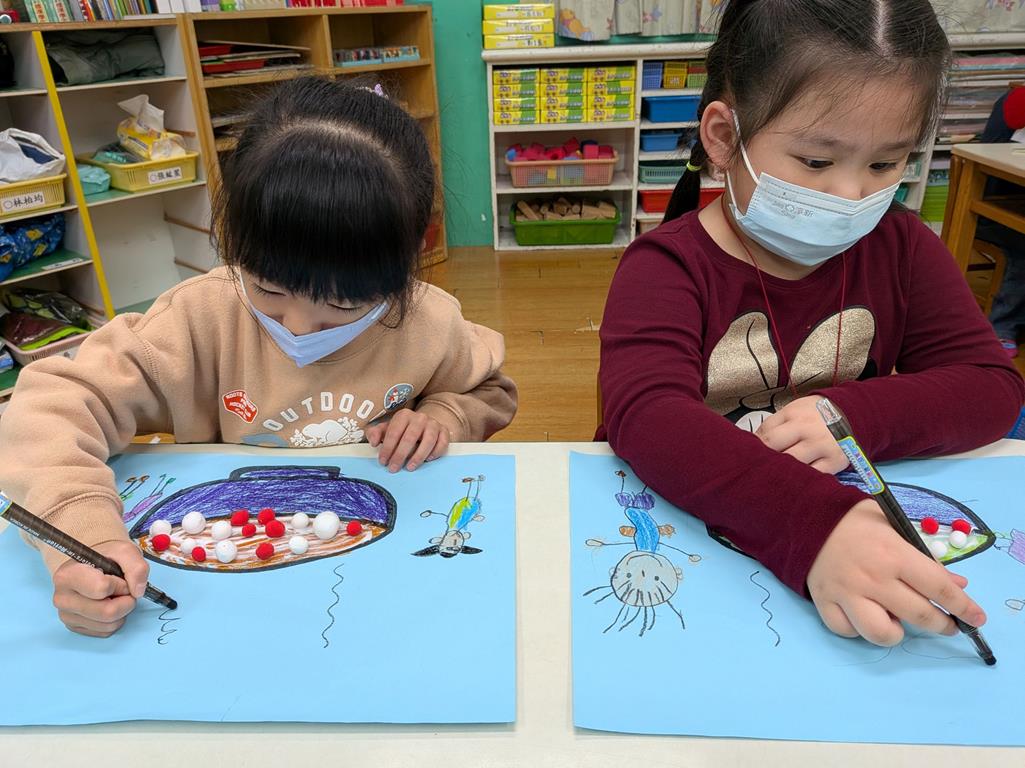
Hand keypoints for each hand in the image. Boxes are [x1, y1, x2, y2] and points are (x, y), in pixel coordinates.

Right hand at [51, 540, 148, 637]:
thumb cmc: (107, 558)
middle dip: (125, 601)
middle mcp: (62, 598)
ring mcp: (66, 615)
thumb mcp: (126, 552)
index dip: (120, 585)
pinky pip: (105, 632)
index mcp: (68, 575)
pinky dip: (115, 620)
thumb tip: (138, 592)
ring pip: (107, 624)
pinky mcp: (74, 627)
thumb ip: (136, 567)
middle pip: (106, 612)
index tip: (121, 579)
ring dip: (122, 611)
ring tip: (115, 596)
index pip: (101, 589)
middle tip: (124, 590)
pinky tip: (109, 605)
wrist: (94, 565)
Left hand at [366, 410, 450, 472]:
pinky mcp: (444, 431)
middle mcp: (420, 418)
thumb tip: (373, 441)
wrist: (424, 423)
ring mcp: (433, 424)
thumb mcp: (387, 428)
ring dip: (418, 456)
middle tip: (394, 468)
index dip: (387, 448)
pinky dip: (436, 452)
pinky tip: (428, 460)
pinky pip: (442, 443)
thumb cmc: (403, 429)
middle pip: (410, 437)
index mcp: (404, 415)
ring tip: (410, 467)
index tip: (383, 461)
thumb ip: (376, 433)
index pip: (394, 432)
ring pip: (428, 441)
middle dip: (400, 455)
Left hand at [756, 396, 848, 472]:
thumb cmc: (813, 414)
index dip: (753, 449)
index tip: (748, 458)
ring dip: (780, 472)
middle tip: (756, 472)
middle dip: (764, 462)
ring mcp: (822, 446)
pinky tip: (793, 483)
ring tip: (771, 479)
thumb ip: (772, 426)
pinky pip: (814, 475)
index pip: (767, 436)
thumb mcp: (792, 411)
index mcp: (794, 416)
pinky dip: (802, 480)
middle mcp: (808, 430)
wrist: (850, 413)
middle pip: (778, 451)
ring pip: (794, 465)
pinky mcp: (835, 461)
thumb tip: (751, 444)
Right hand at [807, 499, 986, 645]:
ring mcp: (846, 592)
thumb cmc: (854, 520)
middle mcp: (872, 578)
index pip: (939, 588)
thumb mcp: (894, 526)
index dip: (963, 607)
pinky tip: (863, 616)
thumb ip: (924, 555)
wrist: (803, 516)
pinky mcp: (824, 601)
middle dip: (942, 625)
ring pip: (881, 633)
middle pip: (920, 616)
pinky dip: (858, 629)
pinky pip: (847, 631)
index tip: (976, 618)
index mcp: (894, 554)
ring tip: (898, 621)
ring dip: (896, 632)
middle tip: (947, 624)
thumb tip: (955, 585)